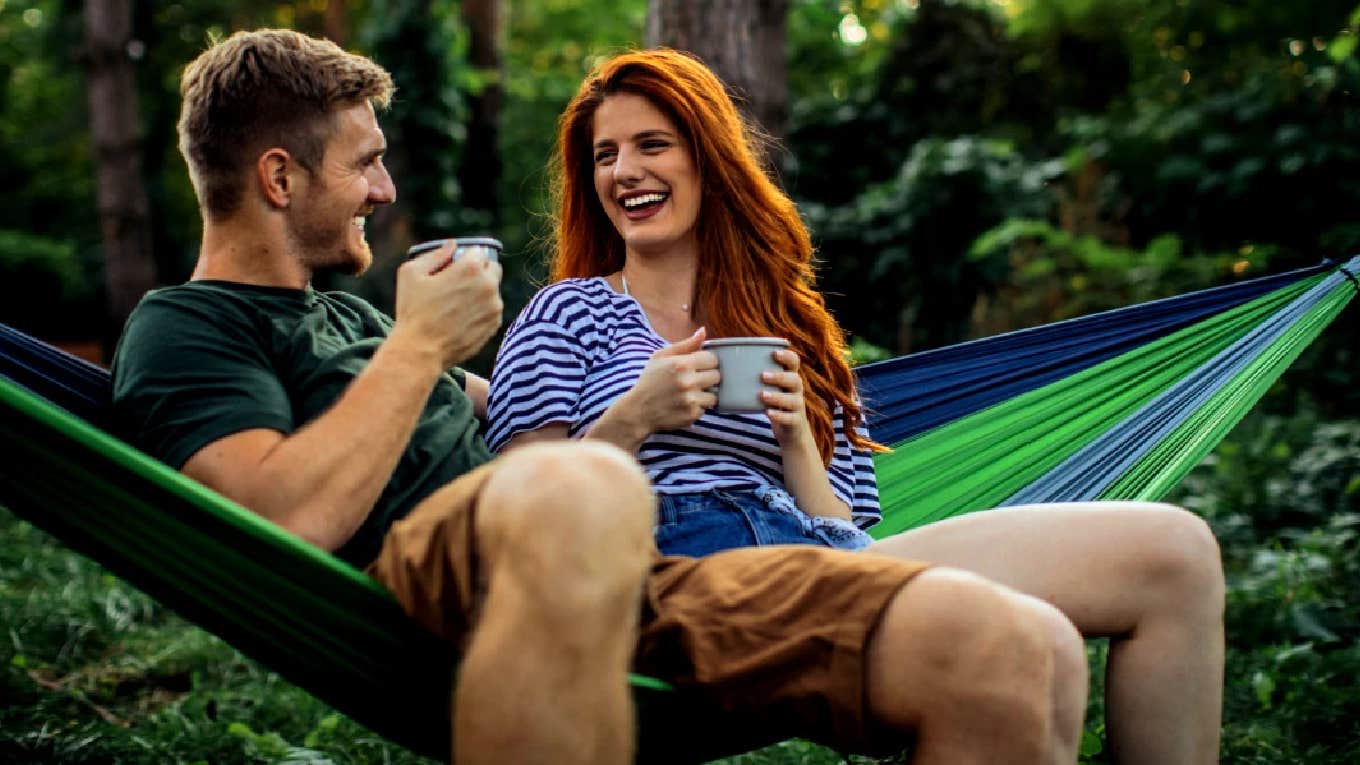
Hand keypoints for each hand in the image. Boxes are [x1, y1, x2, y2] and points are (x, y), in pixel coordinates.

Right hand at [392, 243, 502, 368]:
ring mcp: (494, 306)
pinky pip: (492, 310)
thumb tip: (452, 245)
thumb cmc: (413, 311)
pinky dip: (481, 310)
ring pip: (493, 291)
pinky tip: (461, 318)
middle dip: (479, 271)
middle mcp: (488, 285)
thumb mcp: (411, 273)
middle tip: (460, 282)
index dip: (466, 257)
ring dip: (481, 292)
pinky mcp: (494, 324)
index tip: (456, 266)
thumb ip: (434, 254)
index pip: (479, 251)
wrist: (421, 351)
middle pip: (492, 268)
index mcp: (470, 268)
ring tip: (457, 305)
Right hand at [616, 327, 720, 432]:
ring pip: (714, 394)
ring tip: (689, 393)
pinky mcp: (692, 415)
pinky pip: (705, 408)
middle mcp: (688, 382)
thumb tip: (703, 331)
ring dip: (704, 394)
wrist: (638, 410)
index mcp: (681, 364)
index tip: (697, 366)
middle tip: (693, 380)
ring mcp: (690, 400)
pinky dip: (697, 407)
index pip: (713, 359)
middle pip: (717, 376)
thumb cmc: (649, 381)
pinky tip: (684, 404)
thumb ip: (685, 344)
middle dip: (707, 377)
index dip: (706, 362)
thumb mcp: (661, 357)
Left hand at [761, 348, 814, 451]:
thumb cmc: (773, 403)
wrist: (789, 430)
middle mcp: (796, 390)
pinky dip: (779, 415)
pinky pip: (790, 418)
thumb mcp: (767, 387)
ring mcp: (797, 406)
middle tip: (762, 376)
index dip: (787, 356)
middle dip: (779, 376)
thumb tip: (723, 364)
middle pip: (795, 379)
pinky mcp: (795, 421)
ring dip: (777, 396)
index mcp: (789, 377)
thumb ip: (754, 377)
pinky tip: (768, 413)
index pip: (794, 362)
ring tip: (762, 395)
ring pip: (793, 400)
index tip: (774, 353)